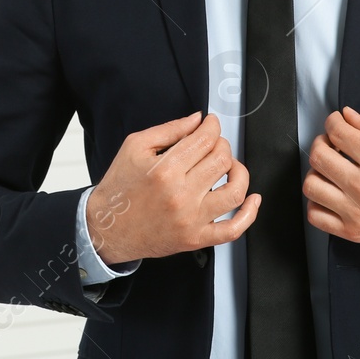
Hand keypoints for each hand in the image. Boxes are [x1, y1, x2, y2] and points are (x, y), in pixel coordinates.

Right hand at [86, 112, 259, 264]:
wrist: (107, 228)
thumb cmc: (120, 188)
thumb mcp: (134, 147)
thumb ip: (169, 130)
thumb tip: (197, 120)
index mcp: (165, 170)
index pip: (204, 140)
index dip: (212, 126)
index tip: (210, 123)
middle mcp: (181, 195)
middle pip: (221, 160)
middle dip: (221, 143)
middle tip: (212, 142)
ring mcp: (191, 220)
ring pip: (235, 191)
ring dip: (239, 171)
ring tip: (230, 165)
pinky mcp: (196, 238)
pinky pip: (232, 230)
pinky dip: (249, 214)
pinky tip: (252, 199)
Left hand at [303, 106, 359, 259]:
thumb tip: (347, 115)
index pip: (337, 132)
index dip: (332, 122)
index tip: (336, 123)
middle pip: (318, 156)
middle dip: (321, 143)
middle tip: (331, 144)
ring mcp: (356, 212)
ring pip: (311, 185)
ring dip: (317, 172)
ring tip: (331, 170)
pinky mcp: (353, 232)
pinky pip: (315, 216)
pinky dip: (316, 202)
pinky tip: (330, 194)